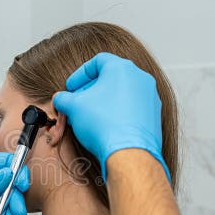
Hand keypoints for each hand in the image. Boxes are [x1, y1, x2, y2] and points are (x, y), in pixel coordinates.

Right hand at [52, 52, 170, 180]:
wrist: (128, 153)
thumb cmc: (105, 124)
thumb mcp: (73, 107)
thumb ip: (64, 98)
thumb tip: (61, 100)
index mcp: (122, 68)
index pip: (97, 61)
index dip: (80, 74)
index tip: (71, 87)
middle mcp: (140, 79)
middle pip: (111, 77)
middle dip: (90, 90)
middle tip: (78, 102)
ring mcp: (150, 98)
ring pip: (122, 93)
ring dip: (104, 102)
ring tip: (90, 116)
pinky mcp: (154, 116)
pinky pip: (132, 108)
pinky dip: (118, 112)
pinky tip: (106, 126)